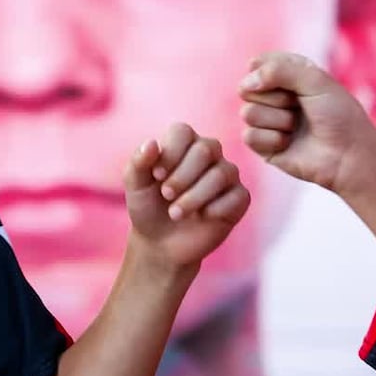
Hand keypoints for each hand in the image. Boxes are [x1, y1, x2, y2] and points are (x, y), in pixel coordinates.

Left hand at [122, 122, 249, 270]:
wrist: (161, 243)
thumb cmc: (148, 207)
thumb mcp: (136, 185)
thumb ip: (138, 163)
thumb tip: (152, 143)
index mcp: (183, 143)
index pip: (183, 132)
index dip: (170, 153)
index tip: (157, 175)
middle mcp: (209, 153)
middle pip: (205, 150)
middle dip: (182, 176)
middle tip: (166, 195)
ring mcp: (227, 174)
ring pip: (221, 174)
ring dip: (194, 197)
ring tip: (175, 213)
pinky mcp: (239, 198)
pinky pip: (237, 196)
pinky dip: (215, 209)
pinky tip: (202, 218)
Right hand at [238, 52, 375, 192]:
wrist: (347, 155)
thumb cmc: (338, 115)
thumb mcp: (314, 80)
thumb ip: (278, 70)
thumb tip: (245, 84)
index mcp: (287, 74)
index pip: (258, 64)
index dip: (271, 72)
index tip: (296, 83)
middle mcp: (274, 96)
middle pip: (247, 88)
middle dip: (277, 98)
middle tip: (300, 107)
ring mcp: (267, 121)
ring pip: (248, 113)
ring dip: (278, 120)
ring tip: (297, 127)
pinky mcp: (263, 145)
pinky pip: (249, 136)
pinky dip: (273, 139)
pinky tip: (290, 143)